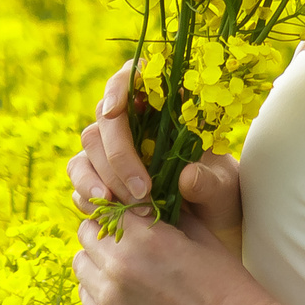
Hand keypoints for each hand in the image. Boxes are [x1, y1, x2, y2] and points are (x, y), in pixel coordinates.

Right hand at [66, 61, 245, 257]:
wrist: (208, 228)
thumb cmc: (219, 197)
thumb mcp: (224, 190)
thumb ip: (210, 182)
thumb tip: (188, 176)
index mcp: (168, 107)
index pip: (135, 76)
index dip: (119, 86)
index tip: (115, 111)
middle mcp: (136, 121)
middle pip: (106, 116)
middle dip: (119, 153)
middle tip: (142, 191)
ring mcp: (113, 146)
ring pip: (90, 143)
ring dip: (104, 174)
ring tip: (127, 206)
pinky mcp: (99, 173)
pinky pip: (80, 173)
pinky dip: (87, 189)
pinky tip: (107, 207)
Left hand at [72, 193, 268, 304]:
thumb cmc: (227, 285)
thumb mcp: (201, 235)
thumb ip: (165, 214)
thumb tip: (140, 201)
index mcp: (145, 238)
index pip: (106, 208)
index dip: (119, 211)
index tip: (131, 219)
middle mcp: (119, 267)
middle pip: (87, 234)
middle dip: (104, 234)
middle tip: (128, 244)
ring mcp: (110, 301)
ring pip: (81, 265)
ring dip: (98, 263)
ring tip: (126, 271)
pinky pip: (86, 297)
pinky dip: (98, 292)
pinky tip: (125, 295)